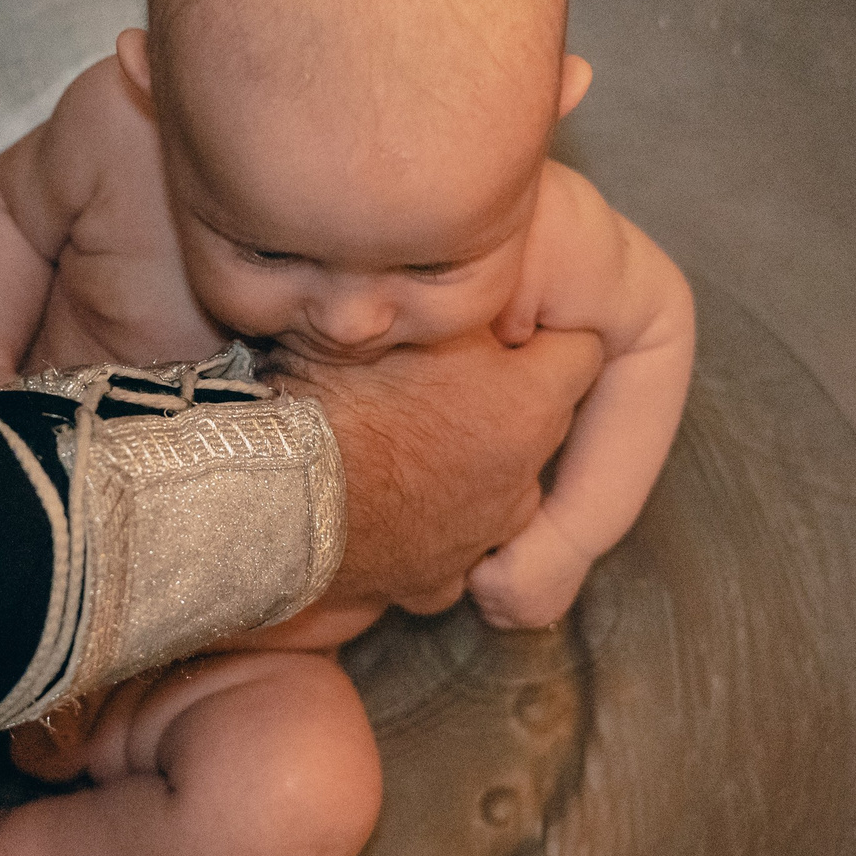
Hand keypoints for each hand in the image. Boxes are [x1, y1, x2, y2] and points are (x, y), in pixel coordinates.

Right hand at [265, 327, 601, 612]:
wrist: (272, 501)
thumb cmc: (332, 398)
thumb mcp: (397, 320)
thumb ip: (455, 302)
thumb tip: (472, 274)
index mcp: (529, 404)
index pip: (583, 349)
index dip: (543, 328)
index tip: (504, 320)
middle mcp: (522, 477)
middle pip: (542, 420)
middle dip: (509, 397)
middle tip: (446, 373)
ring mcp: (481, 537)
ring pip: (501, 489)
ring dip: (475, 466)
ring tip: (411, 442)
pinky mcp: (434, 581)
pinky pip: (451, 549)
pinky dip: (432, 530)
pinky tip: (390, 504)